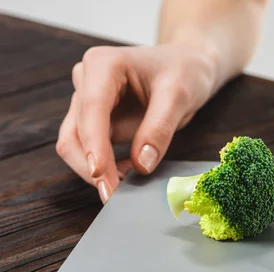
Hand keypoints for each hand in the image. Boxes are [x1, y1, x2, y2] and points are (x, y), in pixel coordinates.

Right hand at [56, 42, 217, 202]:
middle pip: (74, 133)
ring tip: (126, 185)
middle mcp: (87, 81)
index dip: (94, 146)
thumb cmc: (185, 71)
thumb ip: (159, 128)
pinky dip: (106, 167)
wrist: (189, 66)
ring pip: (75, 145)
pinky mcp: (97, 121)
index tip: (101, 174)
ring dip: (96, 170)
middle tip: (115, 195)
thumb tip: (142, 165)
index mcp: (103, 65)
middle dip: (92, 167)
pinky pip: (92, 150)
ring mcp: (89, 102)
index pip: (91, 110)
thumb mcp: (179, 95)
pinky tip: (130, 173)